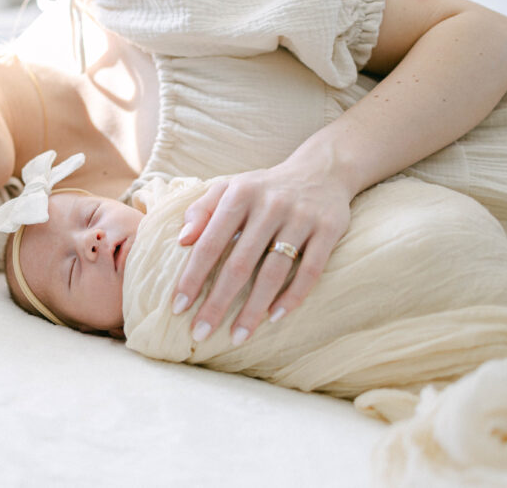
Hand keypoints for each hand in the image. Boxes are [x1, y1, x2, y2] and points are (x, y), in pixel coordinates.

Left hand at [171, 161, 351, 345]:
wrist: (322, 170)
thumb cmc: (264, 188)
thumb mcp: (229, 188)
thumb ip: (202, 210)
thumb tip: (182, 240)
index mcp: (240, 194)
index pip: (211, 242)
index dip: (193, 276)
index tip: (178, 306)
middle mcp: (270, 205)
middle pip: (239, 264)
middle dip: (218, 302)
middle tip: (200, 332)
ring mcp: (301, 218)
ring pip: (273, 272)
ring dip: (254, 309)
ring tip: (237, 336)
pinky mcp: (328, 230)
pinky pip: (310, 271)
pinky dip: (292, 297)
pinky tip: (274, 318)